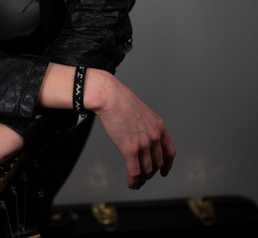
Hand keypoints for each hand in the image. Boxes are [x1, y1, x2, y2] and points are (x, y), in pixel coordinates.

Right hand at [86, 70, 175, 189]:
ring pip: (147, 170)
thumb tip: (142, 136)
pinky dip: (133, 181)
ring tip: (137, 183)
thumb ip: (146, 125)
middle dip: (151, 173)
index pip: (170, 151)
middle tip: (145, 177)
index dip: (168, 164)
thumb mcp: (142, 111)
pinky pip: (134, 171)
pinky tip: (130, 183)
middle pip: (158, 163)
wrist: (109, 96)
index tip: (164, 171)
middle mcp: (154, 136)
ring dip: (142, 180)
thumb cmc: (121, 100)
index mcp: (159, 126)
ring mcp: (143, 143)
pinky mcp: (129, 149)